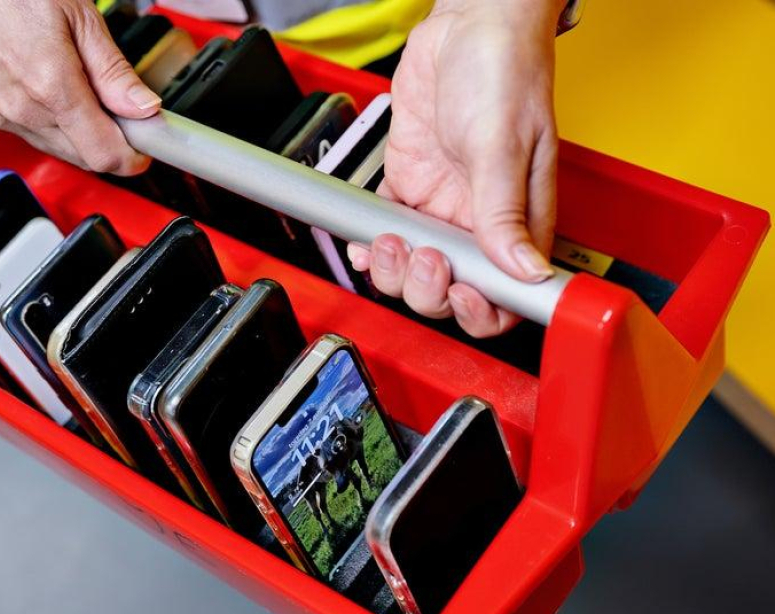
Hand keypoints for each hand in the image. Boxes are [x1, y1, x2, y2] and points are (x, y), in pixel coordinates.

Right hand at [0, 0, 160, 175]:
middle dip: (111, 143)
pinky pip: (33, 135)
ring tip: (89, 94)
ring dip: (83, 135)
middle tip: (125, 115)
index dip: (132, 157)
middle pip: (84, 157)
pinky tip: (60, 96)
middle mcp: (21, 108)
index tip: (146, 146)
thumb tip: (143, 108)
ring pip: (60, 150)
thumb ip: (113, 70)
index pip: (104, 154)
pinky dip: (55, 126)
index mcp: (50, 86)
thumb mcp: (79, 16)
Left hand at [348, 0, 562, 336]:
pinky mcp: (410, 185)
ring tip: (391, 243)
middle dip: (430, 288)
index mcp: (519, 218)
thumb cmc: (504, 70)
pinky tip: (365, 242)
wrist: (466, 25)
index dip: (482, 309)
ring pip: (414, 267)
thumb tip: (524, 269)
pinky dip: (370, 244)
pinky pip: (386, 230)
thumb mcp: (504, 143)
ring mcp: (441, 205)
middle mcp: (478, 220)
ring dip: (395, 270)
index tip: (460, 294)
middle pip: (451, 289)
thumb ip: (505, 210)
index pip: (506, 292)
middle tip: (424, 255)